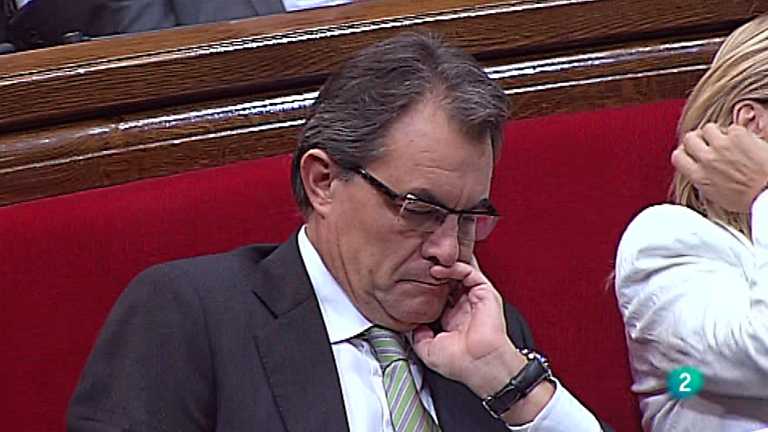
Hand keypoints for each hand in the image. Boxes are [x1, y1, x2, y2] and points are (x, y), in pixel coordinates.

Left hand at [412, 259, 521, 397]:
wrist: (479, 365)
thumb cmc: (461, 364)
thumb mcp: (428, 350)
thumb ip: (417, 335)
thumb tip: (409, 325)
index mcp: (452, 319)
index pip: (439, 294)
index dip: (425, 285)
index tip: (411, 280)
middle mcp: (464, 307)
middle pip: (449, 280)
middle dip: (435, 272)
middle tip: (419, 268)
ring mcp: (475, 298)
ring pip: (460, 273)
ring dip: (444, 267)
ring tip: (428, 266)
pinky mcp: (485, 293)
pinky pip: (470, 272)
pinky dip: (455, 267)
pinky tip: (440, 270)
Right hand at [672, 124, 767, 211]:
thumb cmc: (751, 199)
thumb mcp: (717, 197)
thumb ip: (703, 181)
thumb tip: (701, 173)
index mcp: (699, 177)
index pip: (678, 157)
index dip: (684, 152)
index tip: (690, 152)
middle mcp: (707, 160)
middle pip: (689, 138)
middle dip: (698, 139)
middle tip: (707, 142)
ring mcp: (722, 145)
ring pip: (708, 128)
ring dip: (716, 132)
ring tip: (726, 139)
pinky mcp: (738, 135)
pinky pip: (731, 127)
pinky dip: (738, 133)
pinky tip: (744, 141)